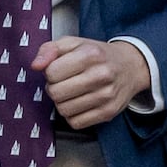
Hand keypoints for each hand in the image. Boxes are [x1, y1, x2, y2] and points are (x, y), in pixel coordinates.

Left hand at [36, 35, 157, 127]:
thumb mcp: (74, 43)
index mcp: (91, 54)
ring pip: (64, 110)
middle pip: (56, 93)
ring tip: (72, 92)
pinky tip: (79, 103)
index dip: (49, 72)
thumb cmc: (98, 55)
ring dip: (62, 102)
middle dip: (54, 88)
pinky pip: (76, 123)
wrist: (130, 67)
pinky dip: (72, 115)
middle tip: (63, 83)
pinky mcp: (108, 113)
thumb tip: (35, 65)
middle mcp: (101, 75)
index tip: (58, 70)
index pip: (51, 72)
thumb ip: (49, 49)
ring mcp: (106, 96)